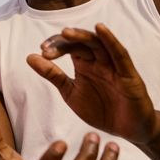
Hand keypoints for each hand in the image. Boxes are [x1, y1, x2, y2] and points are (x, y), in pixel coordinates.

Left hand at [27, 23, 157, 144]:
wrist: (127, 130)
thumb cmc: (101, 109)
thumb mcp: (70, 92)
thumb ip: (52, 75)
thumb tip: (30, 57)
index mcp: (84, 63)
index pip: (68, 48)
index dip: (55, 47)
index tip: (41, 51)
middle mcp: (99, 60)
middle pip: (81, 44)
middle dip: (64, 43)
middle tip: (47, 48)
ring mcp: (114, 66)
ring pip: (99, 44)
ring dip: (83, 36)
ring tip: (66, 32)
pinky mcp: (129, 74)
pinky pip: (120, 54)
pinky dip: (111, 40)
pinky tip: (100, 29)